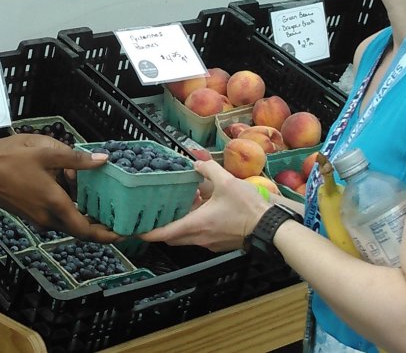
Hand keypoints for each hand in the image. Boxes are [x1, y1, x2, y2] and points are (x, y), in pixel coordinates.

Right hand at [0, 136, 120, 242]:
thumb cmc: (9, 160)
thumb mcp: (46, 153)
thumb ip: (76, 159)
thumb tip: (102, 160)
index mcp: (55, 204)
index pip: (87, 231)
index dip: (108, 235)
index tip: (124, 234)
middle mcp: (48, 217)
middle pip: (81, 230)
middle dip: (101, 227)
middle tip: (119, 219)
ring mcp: (39, 218)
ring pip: (69, 224)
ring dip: (85, 217)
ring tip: (102, 202)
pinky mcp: (33, 214)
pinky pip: (58, 217)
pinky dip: (71, 210)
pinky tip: (76, 192)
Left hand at [138, 160, 270, 251]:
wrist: (270, 227)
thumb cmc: (247, 208)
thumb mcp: (227, 182)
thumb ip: (209, 169)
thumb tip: (197, 162)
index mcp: (196, 224)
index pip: (164, 233)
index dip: (147, 232)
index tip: (135, 230)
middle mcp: (199, 238)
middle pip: (172, 237)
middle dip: (162, 227)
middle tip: (156, 213)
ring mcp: (209, 243)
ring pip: (187, 237)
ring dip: (181, 223)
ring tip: (184, 204)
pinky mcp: (219, 243)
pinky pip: (200, 236)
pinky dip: (195, 225)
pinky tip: (203, 209)